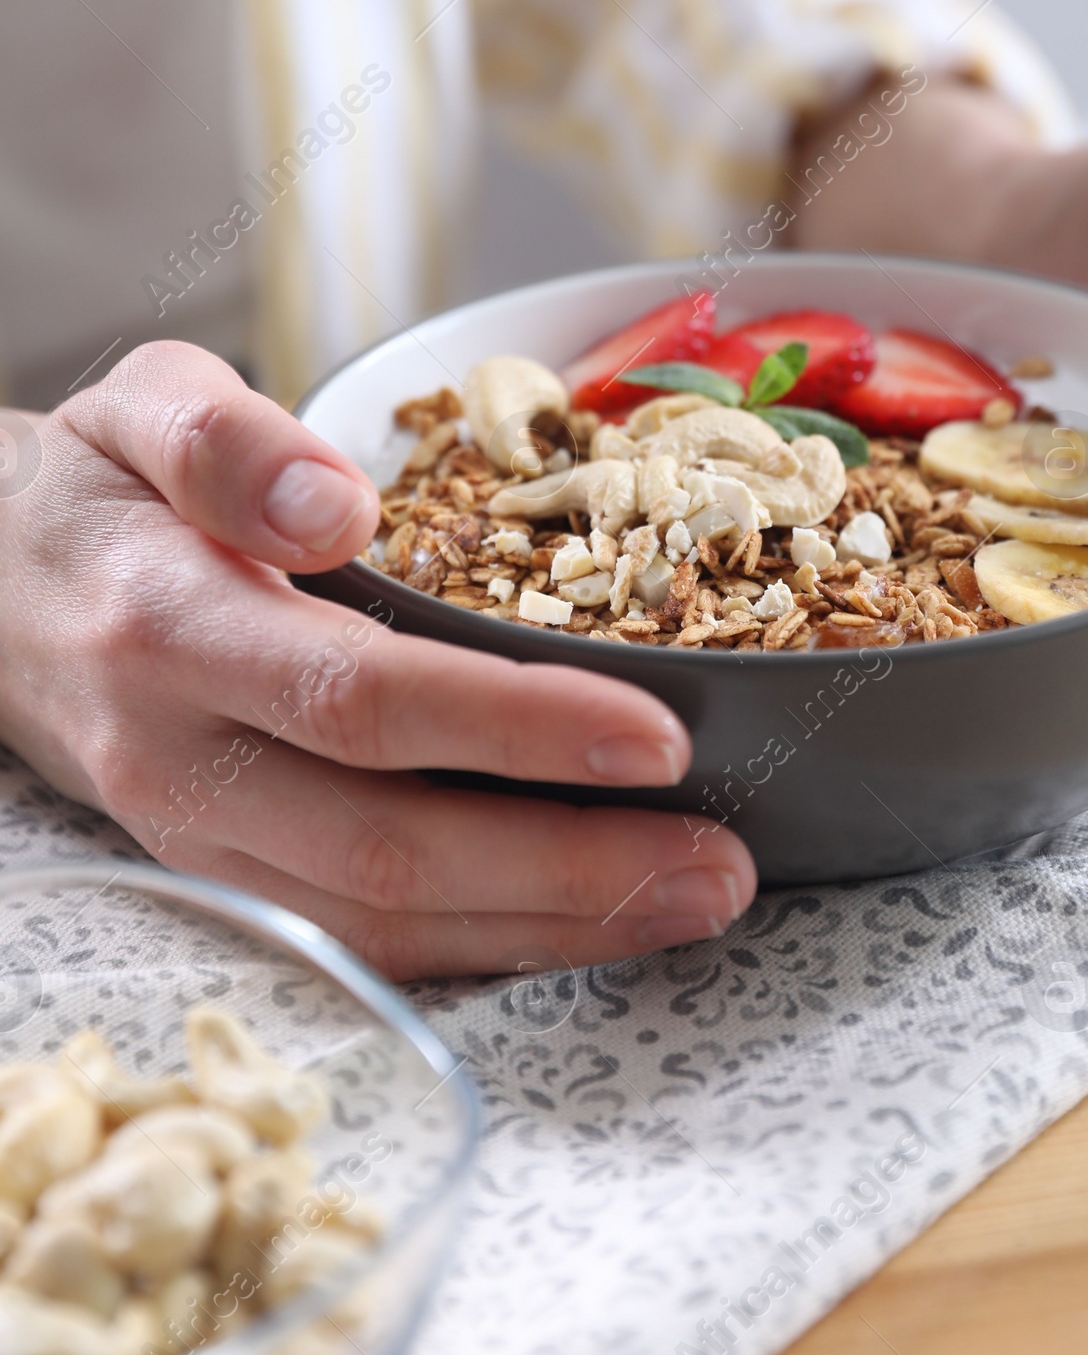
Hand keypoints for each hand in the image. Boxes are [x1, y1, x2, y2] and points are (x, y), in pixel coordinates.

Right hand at [0, 345, 754, 976]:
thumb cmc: (99, 492)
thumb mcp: (142, 408)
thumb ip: (230, 442)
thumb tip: (335, 505)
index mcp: (169, 629)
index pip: (359, 698)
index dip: (512, 727)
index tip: (657, 733)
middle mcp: (180, 761)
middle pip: (386, 846)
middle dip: (566, 869)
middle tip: (721, 862)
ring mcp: (199, 843)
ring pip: (381, 924)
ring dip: (549, 928)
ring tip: (696, 901)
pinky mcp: (228, 881)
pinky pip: (362, 941)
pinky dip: (488, 946)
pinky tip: (597, 923)